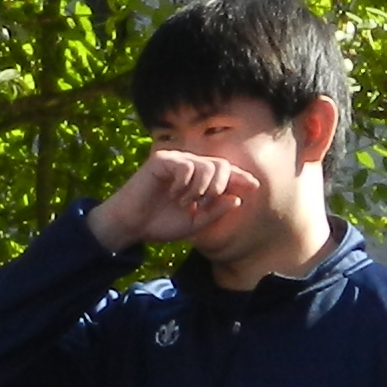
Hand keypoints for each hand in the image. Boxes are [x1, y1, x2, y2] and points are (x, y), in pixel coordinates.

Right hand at [86, 148, 255, 254]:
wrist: (132, 226)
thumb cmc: (160, 224)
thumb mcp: (194, 223)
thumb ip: (215, 212)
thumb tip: (237, 199)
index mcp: (199, 181)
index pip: (226, 173)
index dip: (241, 178)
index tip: (254, 187)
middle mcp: (190, 168)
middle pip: (220, 164)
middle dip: (220, 184)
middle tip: (205, 201)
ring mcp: (176, 162)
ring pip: (205, 165)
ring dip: (200, 188)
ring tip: (185, 202)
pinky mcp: (162, 160)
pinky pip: (185, 166)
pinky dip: (185, 182)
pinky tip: (175, 194)